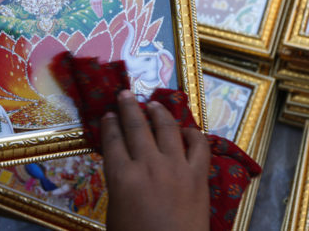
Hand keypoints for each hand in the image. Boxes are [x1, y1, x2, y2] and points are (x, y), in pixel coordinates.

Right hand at [102, 90, 209, 230]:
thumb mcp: (116, 214)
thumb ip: (120, 187)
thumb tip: (124, 170)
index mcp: (122, 176)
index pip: (113, 140)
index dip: (110, 124)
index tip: (109, 114)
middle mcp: (148, 164)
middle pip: (136, 126)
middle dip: (129, 107)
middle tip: (125, 94)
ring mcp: (176, 167)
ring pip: (166, 128)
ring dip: (158, 112)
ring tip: (153, 104)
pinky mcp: (199, 176)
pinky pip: (199, 146)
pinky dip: (193, 134)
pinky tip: (187, 129)